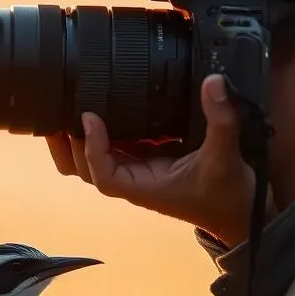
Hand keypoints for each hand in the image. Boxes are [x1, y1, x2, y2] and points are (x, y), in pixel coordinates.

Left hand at [46, 74, 271, 247]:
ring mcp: (137, 171)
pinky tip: (95, 104)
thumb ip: (221, 120)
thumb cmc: (227, 196)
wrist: (237, 212)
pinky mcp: (146, 160)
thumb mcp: (226, 157)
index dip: (92, 149)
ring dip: (77, 138)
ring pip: (93, 159)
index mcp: (145, 187)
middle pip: (84, 169)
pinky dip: (100, 131)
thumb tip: (213, 82)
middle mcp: (135, 181)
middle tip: (56, 110)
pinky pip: (114, 147)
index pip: (103, 175)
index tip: (90, 118)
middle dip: (68, 145)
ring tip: (63, 106)